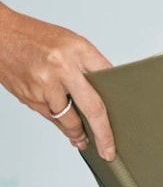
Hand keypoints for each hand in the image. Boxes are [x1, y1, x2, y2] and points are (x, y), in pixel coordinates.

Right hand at [0, 4, 114, 159]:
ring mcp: (43, 85)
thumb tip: (107, 88)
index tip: (125, 118)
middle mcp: (61, 69)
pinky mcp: (28, 97)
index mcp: (77, 51)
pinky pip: (49, 116)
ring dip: (77, 133)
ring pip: (67, 119)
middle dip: (102, 134)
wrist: (0, 35)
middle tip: (108, 151)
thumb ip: (91, 64)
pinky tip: (67, 130)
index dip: (118, 101)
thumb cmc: (37, 36)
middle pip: (91, 108)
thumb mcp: (72, 42)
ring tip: (85, 141)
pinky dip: (60, 124)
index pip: (107, 80)